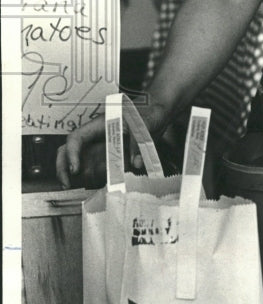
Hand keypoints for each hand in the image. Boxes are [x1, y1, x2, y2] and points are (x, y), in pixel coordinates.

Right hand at [55, 99, 169, 188]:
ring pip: (79, 164)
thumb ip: (139, 143)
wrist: (157, 116)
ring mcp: (99, 149)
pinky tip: (101, 187)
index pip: (76, 138)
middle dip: (63, 168)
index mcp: (99, 125)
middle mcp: (95, 138)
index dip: (71, 154)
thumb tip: (135, 163)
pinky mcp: (107, 159)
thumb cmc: (147, 115)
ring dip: (79, 177)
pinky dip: (93, 180)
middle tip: (67, 184)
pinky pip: (95, 171)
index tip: (75, 170)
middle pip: (67, 151)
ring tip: (87, 188)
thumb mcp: (145, 125)